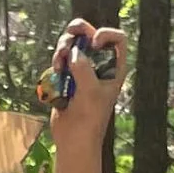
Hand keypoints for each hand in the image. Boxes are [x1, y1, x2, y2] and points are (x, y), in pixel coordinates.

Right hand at [46, 20, 126, 149]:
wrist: (74, 139)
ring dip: (63, 47)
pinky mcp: (68, 77)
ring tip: (58, 63)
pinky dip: (57, 60)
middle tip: (69, 38)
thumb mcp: (90, 92)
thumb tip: (73, 52)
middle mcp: (100, 66)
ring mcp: (83, 70)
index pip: (117, 39)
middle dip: (78, 33)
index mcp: (115, 68)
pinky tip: (56, 70)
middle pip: (90, 35)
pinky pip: (61, 59)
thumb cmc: (89, 119)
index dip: (106, 34)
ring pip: (72, 45)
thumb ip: (83, 69)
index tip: (93, 43)